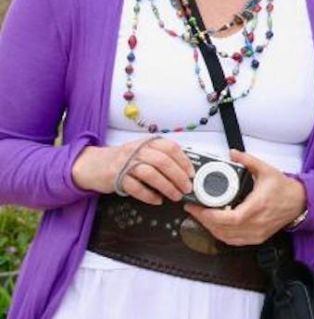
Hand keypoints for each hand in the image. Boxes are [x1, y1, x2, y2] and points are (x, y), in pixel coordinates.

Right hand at [71, 137, 193, 204]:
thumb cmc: (123, 159)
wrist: (92, 164)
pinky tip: (157, 200)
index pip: (171, 148)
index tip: (191, 174)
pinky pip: (135, 188)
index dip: (184, 161)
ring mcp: (126, 163)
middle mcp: (137, 150)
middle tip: (186, 188)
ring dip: (166, 187)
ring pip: (150, 174)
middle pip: (163, 161)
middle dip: (178, 177)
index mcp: (147, 143)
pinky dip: (148, 195)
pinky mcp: (116, 177)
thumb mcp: (142, 152)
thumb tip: (184, 171)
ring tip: (175, 196)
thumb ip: (160, 157)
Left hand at [184, 150, 306, 245]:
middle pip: (223, 229)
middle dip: (204, 220)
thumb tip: (233, 153)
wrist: (299, 202)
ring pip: (226, 237)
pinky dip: (221, 235)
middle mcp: (256, 223)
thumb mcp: (267, 170)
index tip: (198, 207)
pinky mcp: (257, 238)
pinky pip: (233, 241)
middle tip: (193, 209)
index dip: (210, 216)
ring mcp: (256, 233)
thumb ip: (248, 160)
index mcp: (257, 207)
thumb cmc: (284, 189)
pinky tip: (214, 227)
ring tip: (201, 216)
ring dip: (210, 229)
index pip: (228, 218)